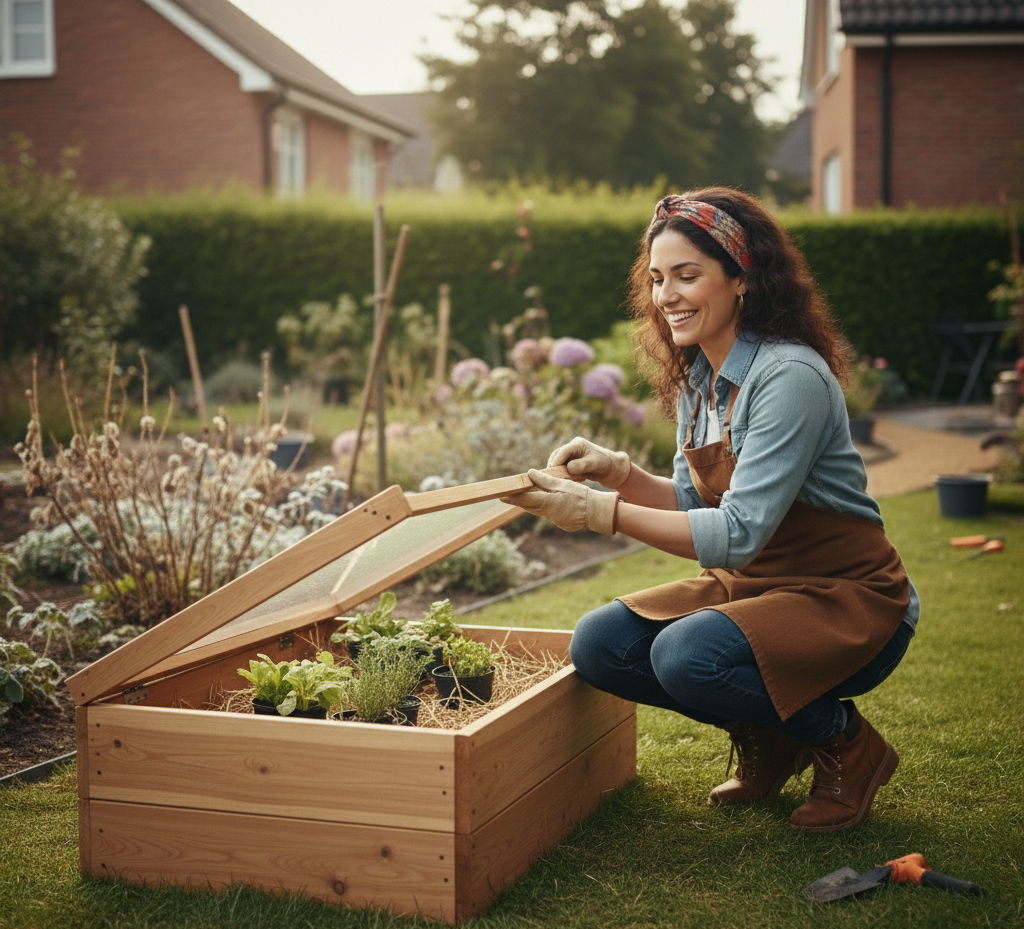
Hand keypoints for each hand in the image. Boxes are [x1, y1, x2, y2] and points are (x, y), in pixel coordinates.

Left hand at [500, 469, 617, 533]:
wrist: (597, 513)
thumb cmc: (582, 495)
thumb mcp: (564, 484)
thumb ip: (545, 480)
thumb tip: (530, 473)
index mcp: (550, 502)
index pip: (527, 500)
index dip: (514, 498)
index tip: (502, 496)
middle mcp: (549, 514)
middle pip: (530, 507)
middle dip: (519, 502)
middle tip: (506, 497)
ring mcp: (555, 521)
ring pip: (538, 511)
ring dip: (530, 505)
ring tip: (521, 499)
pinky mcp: (561, 524)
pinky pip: (548, 515)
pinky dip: (543, 509)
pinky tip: (541, 504)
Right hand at [547, 437, 630, 488]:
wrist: (613, 469)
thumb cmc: (606, 464)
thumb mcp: (594, 464)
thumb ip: (581, 465)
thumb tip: (568, 468)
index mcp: (577, 444)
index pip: (562, 452)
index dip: (556, 463)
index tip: (553, 474)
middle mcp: (572, 448)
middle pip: (557, 457)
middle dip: (555, 468)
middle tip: (557, 479)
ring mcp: (572, 456)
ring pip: (559, 464)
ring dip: (560, 472)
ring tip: (567, 480)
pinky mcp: (572, 464)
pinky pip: (563, 469)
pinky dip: (565, 475)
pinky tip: (575, 479)